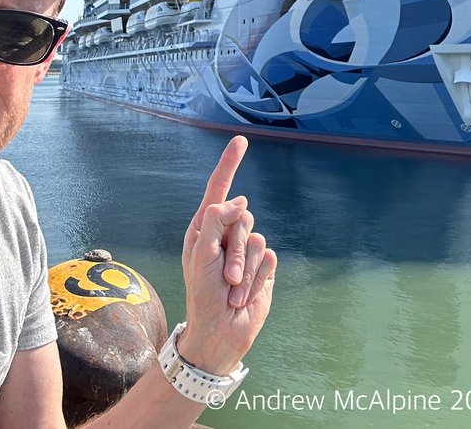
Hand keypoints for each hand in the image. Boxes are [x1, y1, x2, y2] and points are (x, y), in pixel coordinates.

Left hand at [178, 136, 276, 375]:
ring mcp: (247, 251)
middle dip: (234, 250)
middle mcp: (226, 235)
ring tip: (232, 290)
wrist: (220, 331)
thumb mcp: (200, 254)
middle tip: (224, 277)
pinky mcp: (264, 267)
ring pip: (257, 239)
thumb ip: (215, 221)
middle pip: (242, 218)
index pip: (219, 190)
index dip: (230, 164)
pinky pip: (270, 258)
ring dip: (244, 270)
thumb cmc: (202, 294)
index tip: (241, 140)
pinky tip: (245, 294)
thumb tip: (239, 200)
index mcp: (205, 228)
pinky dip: (257, 278)